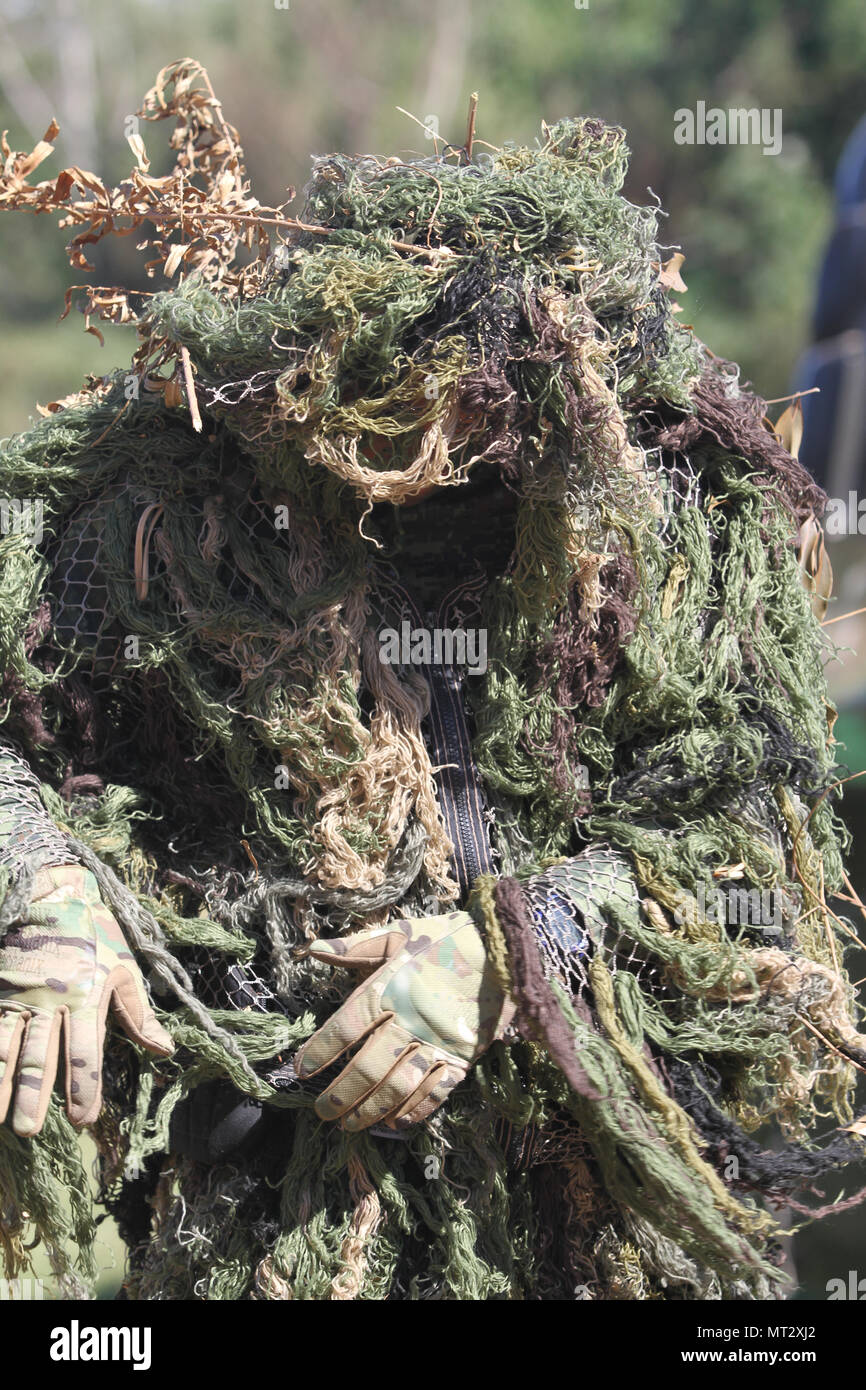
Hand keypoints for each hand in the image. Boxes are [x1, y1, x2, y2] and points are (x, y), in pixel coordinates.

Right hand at [0, 864, 173, 1136]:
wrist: (53, 890)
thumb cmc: (94, 932)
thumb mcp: (123, 969)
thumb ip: (139, 1014)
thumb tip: (165, 1050)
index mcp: (86, 999)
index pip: (86, 1053)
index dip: (85, 1090)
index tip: (84, 1121)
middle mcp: (50, 1002)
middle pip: (40, 1058)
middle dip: (34, 1097)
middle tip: (28, 1131)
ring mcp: (18, 996)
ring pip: (5, 1047)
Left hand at [294, 911, 513, 1131]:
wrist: (505, 947)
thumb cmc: (446, 939)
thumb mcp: (399, 934)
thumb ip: (354, 947)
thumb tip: (311, 950)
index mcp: (391, 987)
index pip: (346, 1026)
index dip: (321, 1051)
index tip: (301, 1069)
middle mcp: (411, 1019)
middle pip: (369, 1066)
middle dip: (341, 1094)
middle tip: (321, 1112)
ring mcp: (439, 1041)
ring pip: (399, 1086)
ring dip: (371, 1110)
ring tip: (349, 1126)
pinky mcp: (464, 1056)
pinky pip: (437, 1091)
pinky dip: (415, 1111)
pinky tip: (395, 1123)